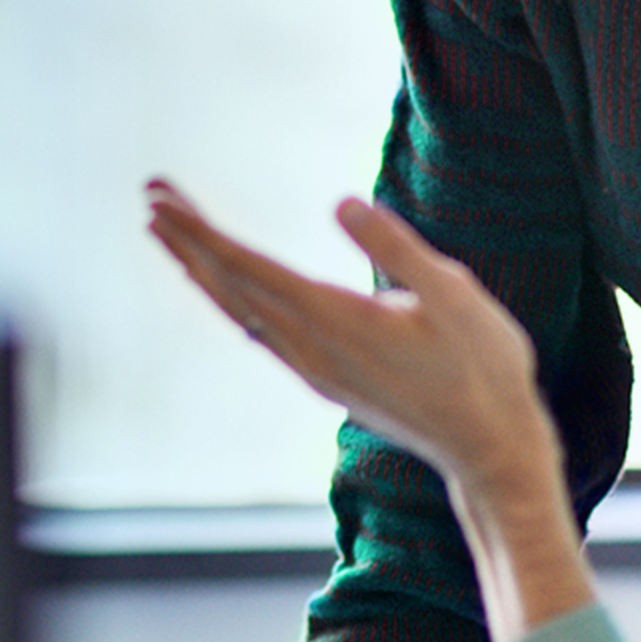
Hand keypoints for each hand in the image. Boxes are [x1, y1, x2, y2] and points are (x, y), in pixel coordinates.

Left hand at [143, 180, 551, 488]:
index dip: (202, 233)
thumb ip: (396, 247)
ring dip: (201, 269)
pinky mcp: (324, 379)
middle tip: (151, 193)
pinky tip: (223, 288)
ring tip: (169, 232)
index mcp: (338, 320)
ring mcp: (314, 368)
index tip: (161, 201)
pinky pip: (259, 332)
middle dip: (188, 239)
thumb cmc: (483, 365)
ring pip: (239, 312)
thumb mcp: (454, 294)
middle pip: (231, 287)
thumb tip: (340, 204)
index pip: (250, 268)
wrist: (489, 447)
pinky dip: (229, 301)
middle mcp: (313, 348)